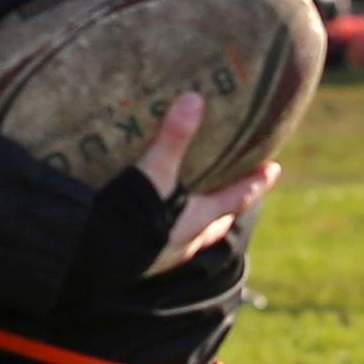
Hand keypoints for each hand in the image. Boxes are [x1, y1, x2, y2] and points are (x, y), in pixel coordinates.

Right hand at [131, 91, 276, 271]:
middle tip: (236, 191)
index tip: (274, 169)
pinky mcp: (138, 263)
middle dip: (227, 206)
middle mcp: (185, 242)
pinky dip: (167, 232)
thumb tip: (195, 99)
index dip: (256, 183)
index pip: (237, 197)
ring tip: (193, 206)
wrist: (89, 260)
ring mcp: (162, 257)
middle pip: (217, 222)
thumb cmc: (128, 218)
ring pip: (191, 239)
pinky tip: (152, 224)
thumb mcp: (153, 173)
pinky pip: (163, 246)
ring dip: (197, 223)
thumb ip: (173, 138)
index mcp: (198, 220)